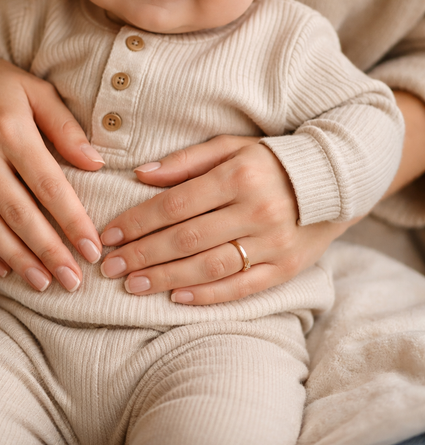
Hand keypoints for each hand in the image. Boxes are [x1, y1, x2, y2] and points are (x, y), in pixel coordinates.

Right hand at [0, 13, 103, 292]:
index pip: (48, 185)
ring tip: (43, 284)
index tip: (93, 247)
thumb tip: (96, 164)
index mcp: (10, 130)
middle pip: (19, 214)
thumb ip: (66, 128)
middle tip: (74, 282)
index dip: (72, 220)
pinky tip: (2, 269)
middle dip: (49, 252)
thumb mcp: (34, 90)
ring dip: (17, 259)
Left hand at [100, 135, 353, 303]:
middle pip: (186, 238)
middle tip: (109, 267)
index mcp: (237, 176)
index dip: (137, 221)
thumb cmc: (272, 160)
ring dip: (165, 279)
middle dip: (142, 254)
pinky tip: (176, 298)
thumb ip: (186, 160)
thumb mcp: (232, 146)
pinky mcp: (285, 268)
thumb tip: (141, 175)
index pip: (175, 204)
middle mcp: (255, 210)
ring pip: (209, 267)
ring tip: (132, 285)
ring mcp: (272, 243)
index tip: (108, 235)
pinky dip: (208, 295)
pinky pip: (242, 288)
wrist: (336, 181)